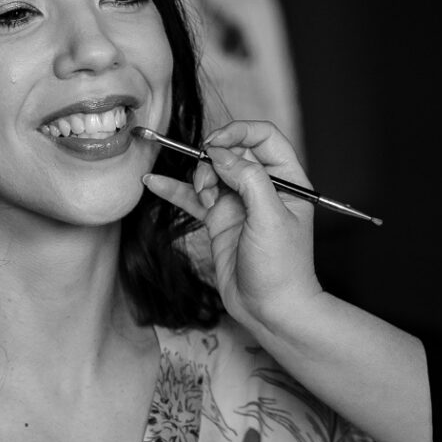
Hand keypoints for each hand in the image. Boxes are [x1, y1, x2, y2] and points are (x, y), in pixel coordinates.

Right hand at [142, 120, 322, 331]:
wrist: (271, 310)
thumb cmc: (282, 267)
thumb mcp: (270, 217)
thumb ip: (249, 178)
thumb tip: (221, 152)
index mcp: (288, 180)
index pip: (264, 137)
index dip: (239, 132)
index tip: (216, 143)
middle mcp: (263, 187)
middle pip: (232, 152)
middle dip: (215, 159)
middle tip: (208, 180)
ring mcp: (239, 203)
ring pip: (211, 172)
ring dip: (199, 179)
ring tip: (204, 199)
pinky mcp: (219, 220)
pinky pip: (194, 198)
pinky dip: (175, 190)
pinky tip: (154, 183)